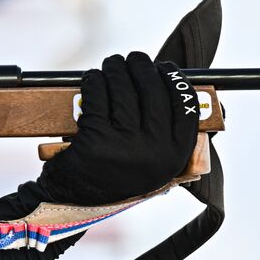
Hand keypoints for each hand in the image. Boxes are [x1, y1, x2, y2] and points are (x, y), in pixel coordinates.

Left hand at [37, 51, 197, 206]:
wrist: (74, 199)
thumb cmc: (117, 173)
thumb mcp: (153, 163)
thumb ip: (170, 133)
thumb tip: (182, 87)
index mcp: (175, 156)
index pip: (185, 104)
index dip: (175, 79)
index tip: (164, 67)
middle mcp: (154, 152)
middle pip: (153, 91)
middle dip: (141, 66)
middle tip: (134, 59)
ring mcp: (124, 146)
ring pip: (123, 88)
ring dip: (115, 69)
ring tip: (111, 65)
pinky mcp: (95, 139)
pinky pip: (98, 95)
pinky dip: (94, 81)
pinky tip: (93, 79)